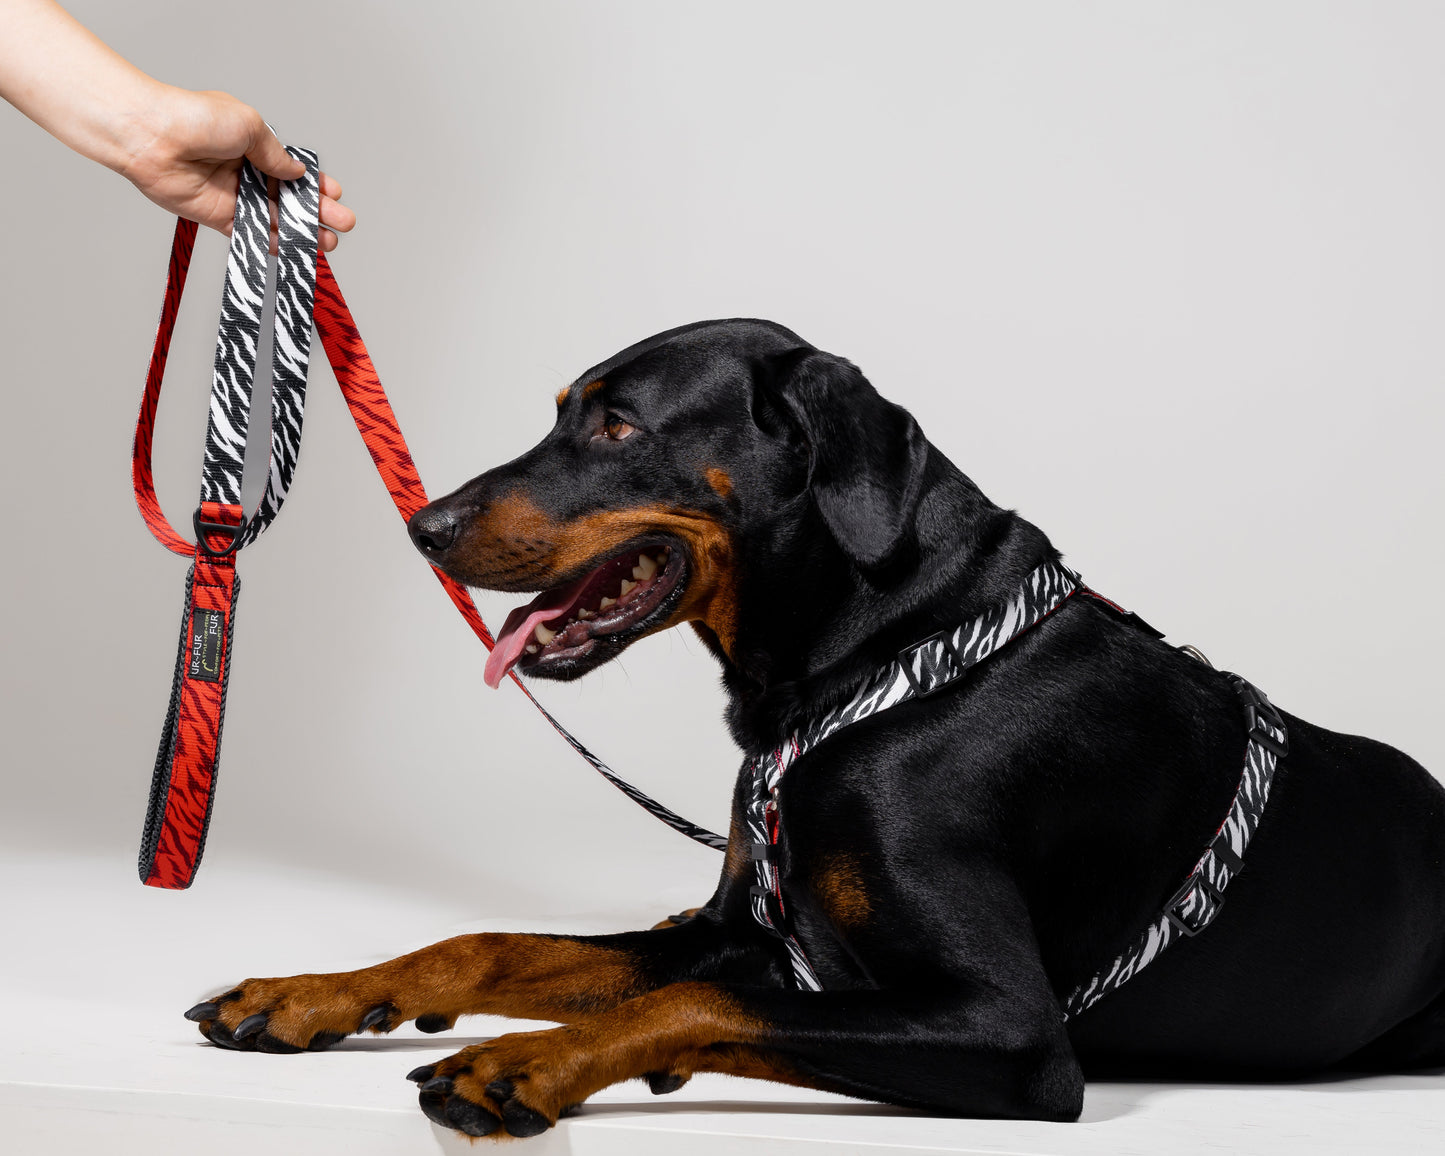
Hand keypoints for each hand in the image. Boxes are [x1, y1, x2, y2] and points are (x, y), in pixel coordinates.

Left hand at [121, 87, 354, 250]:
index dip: (315, 183)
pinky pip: (250, 233)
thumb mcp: (249, 126)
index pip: (291, 169)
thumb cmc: (194, 119)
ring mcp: (232, 195)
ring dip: (300, 231)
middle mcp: (243, 171)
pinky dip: (270, 242)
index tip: (334, 194)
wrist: (151, 136)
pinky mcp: (218, 216)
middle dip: (317, 211)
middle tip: (342, 223)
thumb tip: (297, 172)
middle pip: (288, 197)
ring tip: (327, 243)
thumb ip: (275, 154)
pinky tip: (291, 248)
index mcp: (252, 144)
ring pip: (274, 218)